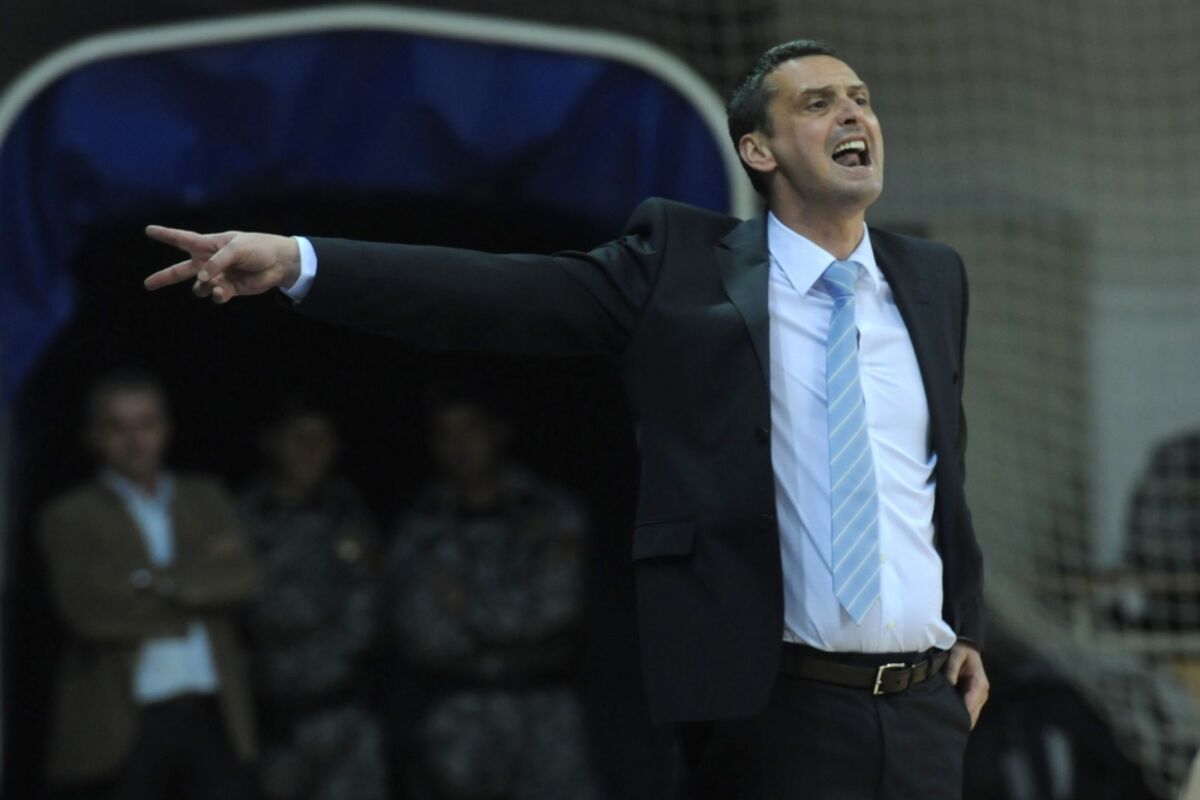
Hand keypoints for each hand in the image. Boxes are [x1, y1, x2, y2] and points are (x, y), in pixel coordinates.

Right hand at [143, 226, 300, 302]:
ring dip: (203, 288)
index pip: (182, 239)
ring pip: (199, 287)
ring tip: (214, 283)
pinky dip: (217, 296)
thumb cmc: (258, 248)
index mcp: (208, 245)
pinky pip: (215, 296)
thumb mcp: (236, 248)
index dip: (165, 234)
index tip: (148, 230)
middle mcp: (209, 261)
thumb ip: (217, 262)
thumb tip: (203, 280)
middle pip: (181, 270)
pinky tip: (223, 292)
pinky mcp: (229, 289)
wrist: (279, 263)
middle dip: (164, 277)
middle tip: (147, 284)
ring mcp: (218, 277)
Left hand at [946, 642, 988, 728]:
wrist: (968, 648)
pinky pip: (967, 711)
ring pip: (970, 716)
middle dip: (958, 722)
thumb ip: (952, 668)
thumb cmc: (962, 650)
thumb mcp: (956, 654)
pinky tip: (947, 719)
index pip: (970, 707)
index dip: (960, 717)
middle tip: (941, 729)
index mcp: (979, 685)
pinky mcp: (973, 699)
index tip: (946, 723)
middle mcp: (982, 694)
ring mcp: (978, 698)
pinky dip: (959, 716)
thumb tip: (949, 684)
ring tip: (942, 726)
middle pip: (971, 716)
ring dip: (959, 721)